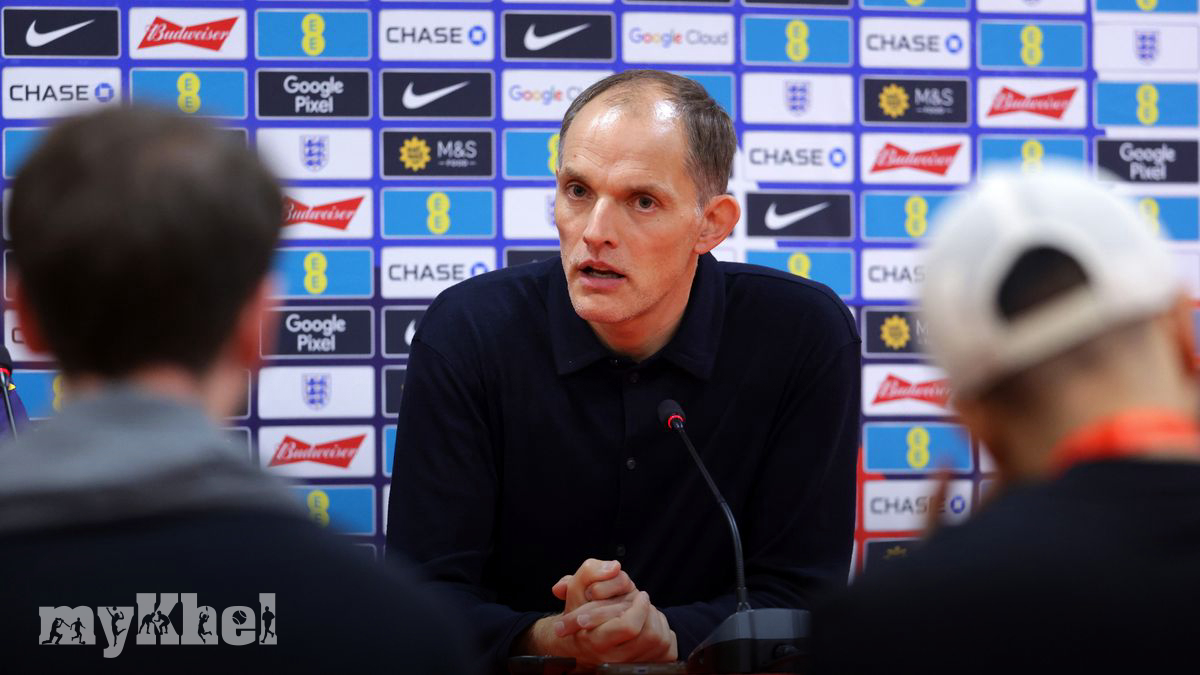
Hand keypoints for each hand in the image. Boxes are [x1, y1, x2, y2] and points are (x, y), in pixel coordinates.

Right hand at [522, 560, 677, 666]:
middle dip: (651, 612)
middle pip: (649, 635)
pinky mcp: (644, 667)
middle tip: (643, 600)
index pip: (628, 627)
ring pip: (660, 641)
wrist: (579, 642)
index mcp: (594, 639)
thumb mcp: (578, 588)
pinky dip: (664, 633)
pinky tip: (650, 626)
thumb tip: (614, 567)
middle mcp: (612, 658)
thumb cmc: (581, 612)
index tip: (639, 595)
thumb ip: (590, 572)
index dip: (639, 607)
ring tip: (645, 612)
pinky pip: (667, 651)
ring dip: (657, 620)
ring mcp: (628, 665)